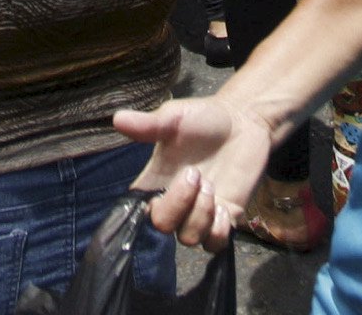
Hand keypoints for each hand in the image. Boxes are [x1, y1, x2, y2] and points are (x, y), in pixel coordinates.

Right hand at [113, 96, 275, 248]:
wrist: (244, 121)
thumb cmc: (205, 118)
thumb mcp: (175, 117)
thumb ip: (149, 125)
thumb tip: (117, 119)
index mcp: (156, 181)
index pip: (137, 209)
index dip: (141, 211)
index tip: (154, 193)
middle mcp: (175, 202)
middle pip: (162, 226)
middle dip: (178, 203)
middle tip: (196, 173)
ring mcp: (200, 213)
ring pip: (189, 238)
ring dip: (200, 215)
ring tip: (211, 185)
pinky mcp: (225, 218)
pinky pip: (216, 244)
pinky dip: (218, 230)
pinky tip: (224, 206)